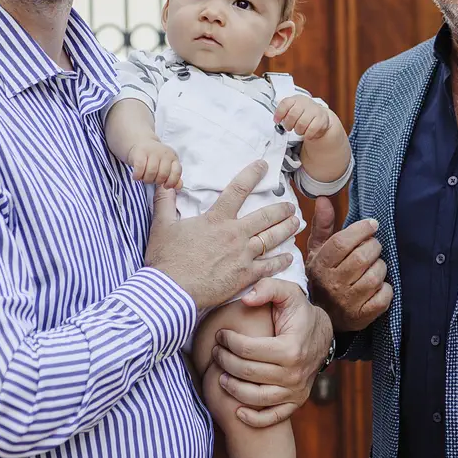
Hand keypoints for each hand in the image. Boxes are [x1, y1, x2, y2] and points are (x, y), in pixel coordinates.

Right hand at [126, 139, 181, 188]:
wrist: (141, 143)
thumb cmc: (155, 159)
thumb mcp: (167, 166)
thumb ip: (173, 177)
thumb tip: (178, 187)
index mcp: (173, 157)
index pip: (176, 172)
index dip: (171, 182)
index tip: (165, 186)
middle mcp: (165, 153)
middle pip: (163, 175)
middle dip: (156, 181)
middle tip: (152, 180)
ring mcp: (152, 151)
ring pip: (151, 172)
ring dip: (147, 179)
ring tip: (144, 178)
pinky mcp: (140, 151)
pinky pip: (140, 168)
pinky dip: (138, 175)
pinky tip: (136, 176)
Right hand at [144, 161, 300, 312]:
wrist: (172, 291)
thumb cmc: (166, 259)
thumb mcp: (162, 225)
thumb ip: (165, 200)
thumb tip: (164, 182)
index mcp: (217, 219)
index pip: (238, 190)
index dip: (252, 174)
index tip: (263, 166)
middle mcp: (234, 234)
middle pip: (265, 216)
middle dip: (281, 209)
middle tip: (290, 206)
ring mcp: (243, 255)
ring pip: (272, 238)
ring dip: (286, 229)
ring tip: (296, 223)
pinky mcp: (245, 276)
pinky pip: (269, 266)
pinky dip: (281, 260)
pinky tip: (289, 256)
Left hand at [211, 278, 332, 427]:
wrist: (322, 335)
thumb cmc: (299, 312)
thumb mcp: (287, 293)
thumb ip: (267, 288)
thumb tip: (246, 299)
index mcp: (291, 347)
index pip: (248, 349)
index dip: (228, 341)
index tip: (220, 334)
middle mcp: (294, 373)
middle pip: (248, 373)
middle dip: (224, 362)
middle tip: (215, 352)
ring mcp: (296, 390)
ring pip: (256, 398)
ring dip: (233, 389)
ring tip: (220, 375)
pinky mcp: (296, 401)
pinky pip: (273, 417)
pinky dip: (254, 418)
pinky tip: (238, 411)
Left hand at [274, 94, 335, 142]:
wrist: (320, 115)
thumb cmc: (302, 113)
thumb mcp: (292, 109)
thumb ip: (283, 112)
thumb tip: (276, 119)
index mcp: (296, 99)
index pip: (285, 104)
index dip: (279, 114)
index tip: (277, 121)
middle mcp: (305, 103)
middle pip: (292, 115)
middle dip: (288, 125)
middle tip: (289, 127)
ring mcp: (315, 110)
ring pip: (301, 124)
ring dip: (298, 130)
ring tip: (299, 130)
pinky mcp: (322, 119)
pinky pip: (311, 129)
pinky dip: (307, 134)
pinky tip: (307, 134)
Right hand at [305, 196, 390, 331]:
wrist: (323, 314)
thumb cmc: (324, 277)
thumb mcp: (318, 251)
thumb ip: (323, 226)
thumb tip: (323, 200)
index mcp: (321, 265)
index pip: (342, 242)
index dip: (361, 230)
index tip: (372, 225)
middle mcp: (333, 283)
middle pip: (362, 257)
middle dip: (374, 247)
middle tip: (373, 247)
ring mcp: (348, 301)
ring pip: (375, 276)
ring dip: (380, 268)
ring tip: (374, 267)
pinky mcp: (362, 316)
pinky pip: (383, 297)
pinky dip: (386, 289)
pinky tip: (379, 286)